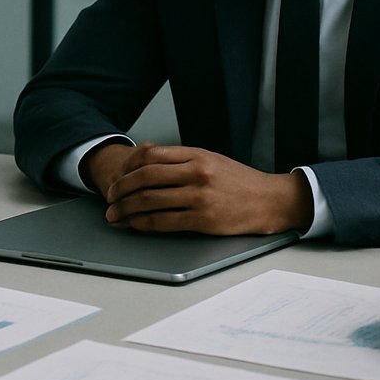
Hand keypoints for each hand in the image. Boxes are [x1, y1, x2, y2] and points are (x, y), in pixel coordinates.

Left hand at [94, 142, 313, 234]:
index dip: (127, 168)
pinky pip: (163, 221)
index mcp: (196, 155)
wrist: (270, 201)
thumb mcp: (211, 159)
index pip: (150, 155)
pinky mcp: (204, 220)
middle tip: (109, 198)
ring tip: (115, 215)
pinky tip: (135, 224)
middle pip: (145, 177)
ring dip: (126, 209)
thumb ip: (181, 158)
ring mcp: (200, 197)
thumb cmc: (239, 181)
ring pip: (150, 201)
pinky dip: (143, 223)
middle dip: (120, 189)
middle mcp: (196, 173)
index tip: (118, 178)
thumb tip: (145, 159)